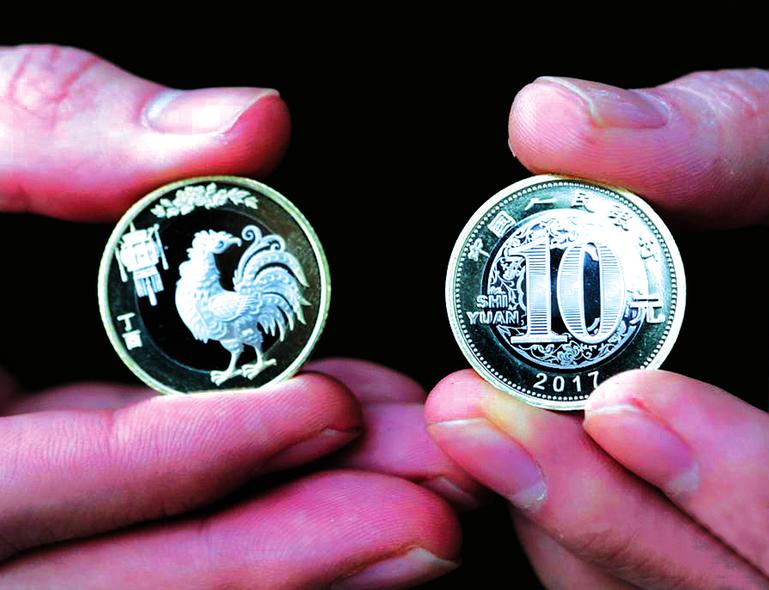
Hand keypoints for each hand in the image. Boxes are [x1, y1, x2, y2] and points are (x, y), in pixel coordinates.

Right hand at [0, 45, 469, 587]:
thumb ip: (59, 126)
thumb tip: (250, 126)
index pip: (36, 485)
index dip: (190, 455)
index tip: (330, 412)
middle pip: (118, 573)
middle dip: (282, 546)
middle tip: (426, 514)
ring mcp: (2, 533)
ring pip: (145, 574)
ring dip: (293, 545)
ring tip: (418, 508)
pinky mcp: (44, 512)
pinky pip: (147, 533)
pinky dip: (249, 505)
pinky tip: (337, 463)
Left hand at [426, 69, 768, 588]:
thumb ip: (723, 143)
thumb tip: (549, 117)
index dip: (739, 484)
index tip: (625, 402)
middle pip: (725, 582)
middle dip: (600, 511)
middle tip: (476, 419)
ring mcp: (753, 545)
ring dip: (567, 527)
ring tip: (479, 431)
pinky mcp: (696, 542)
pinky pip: (624, 581)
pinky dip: (568, 536)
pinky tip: (522, 457)